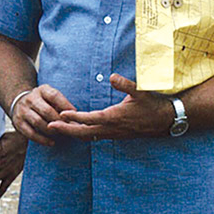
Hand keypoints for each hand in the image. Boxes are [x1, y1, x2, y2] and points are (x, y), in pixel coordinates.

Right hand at [11, 84, 75, 146]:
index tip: (75, 115)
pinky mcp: (18, 123)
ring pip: (38, 122)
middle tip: (68, 128)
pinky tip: (51, 143)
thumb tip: (76, 117)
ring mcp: (23, 110)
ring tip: (60, 135)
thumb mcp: (51, 98)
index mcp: (41, 90)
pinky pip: (31, 133)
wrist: (20, 103)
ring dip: (51, 131)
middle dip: (59, 121)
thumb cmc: (43, 102)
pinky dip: (42, 140)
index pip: (54, 96)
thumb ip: (62, 105)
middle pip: (46, 110)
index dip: (66, 106)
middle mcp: (30, 98)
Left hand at [50, 74, 173, 140]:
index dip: (75, 117)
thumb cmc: (152, 105)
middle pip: (84, 133)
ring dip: (72, 134)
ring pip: (88, 137)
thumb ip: (125, 84)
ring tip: (57, 129)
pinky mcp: (115, 135)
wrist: (165, 121)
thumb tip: (111, 76)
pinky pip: (95, 137)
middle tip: (49, 126)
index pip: (90, 119)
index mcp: (115, 117)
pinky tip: (75, 131)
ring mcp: (113, 134)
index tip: (61, 114)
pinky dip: (83, 135)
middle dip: (66, 130)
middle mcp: (112, 129)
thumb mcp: (140, 91)